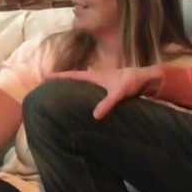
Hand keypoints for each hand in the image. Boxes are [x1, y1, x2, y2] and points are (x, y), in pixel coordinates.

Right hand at [48, 65, 162, 118]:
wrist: (147, 80)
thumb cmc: (133, 82)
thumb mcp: (120, 93)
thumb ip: (108, 103)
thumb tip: (95, 116)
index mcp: (94, 76)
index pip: (72, 75)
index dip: (58, 77)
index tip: (44, 77)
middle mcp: (96, 79)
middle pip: (74, 81)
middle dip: (61, 84)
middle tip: (46, 89)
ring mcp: (101, 85)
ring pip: (82, 88)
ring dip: (72, 91)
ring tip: (60, 98)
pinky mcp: (107, 92)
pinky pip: (90, 94)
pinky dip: (83, 97)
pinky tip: (82, 107)